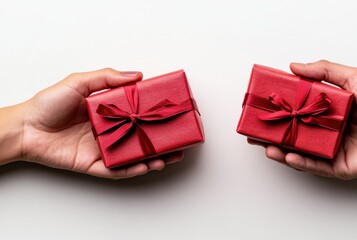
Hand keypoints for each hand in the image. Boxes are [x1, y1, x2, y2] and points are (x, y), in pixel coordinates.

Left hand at [2, 68, 182, 178]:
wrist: (25, 128)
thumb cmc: (48, 104)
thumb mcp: (78, 82)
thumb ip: (107, 77)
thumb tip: (136, 75)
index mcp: (108, 112)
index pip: (138, 114)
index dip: (154, 115)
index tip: (169, 113)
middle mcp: (109, 131)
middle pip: (141, 137)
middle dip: (160, 141)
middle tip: (177, 140)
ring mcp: (104, 149)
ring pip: (134, 156)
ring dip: (152, 158)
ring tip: (168, 157)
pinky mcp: (94, 165)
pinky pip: (117, 170)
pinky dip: (133, 169)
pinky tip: (146, 166)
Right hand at [249, 60, 356, 178]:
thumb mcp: (352, 78)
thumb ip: (323, 70)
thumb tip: (295, 66)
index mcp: (323, 113)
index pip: (294, 112)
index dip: (278, 111)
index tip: (262, 107)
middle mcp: (323, 132)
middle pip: (291, 134)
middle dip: (271, 134)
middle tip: (255, 131)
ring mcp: (328, 151)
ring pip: (298, 152)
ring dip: (279, 150)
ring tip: (265, 145)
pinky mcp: (337, 166)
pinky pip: (314, 165)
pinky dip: (299, 162)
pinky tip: (287, 156)